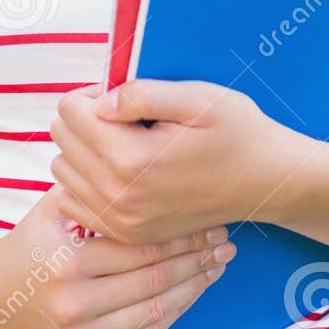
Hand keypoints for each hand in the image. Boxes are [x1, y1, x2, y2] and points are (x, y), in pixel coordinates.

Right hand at [0, 184, 235, 328]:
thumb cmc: (31, 244)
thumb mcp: (53, 208)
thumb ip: (93, 188)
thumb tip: (144, 160)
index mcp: (68, 262)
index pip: (141, 248)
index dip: (181, 236)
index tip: (208, 223)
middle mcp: (75, 304)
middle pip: (155, 280)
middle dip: (197, 260)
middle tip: (226, 243)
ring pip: (155, 312)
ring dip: (193, 288)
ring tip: (216, 267)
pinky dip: (173, 314)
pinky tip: (191, 293)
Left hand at [48, 78, 285, 244]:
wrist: (266, 181)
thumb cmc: (237, 132)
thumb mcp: (198, 97)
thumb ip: (141, 94)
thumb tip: (99, 103)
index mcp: (130, 159)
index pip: (70, 112)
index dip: (92, 93)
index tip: (120, 96)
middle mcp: (118, 197)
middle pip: (61, 140)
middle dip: (84, 120)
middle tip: (123, 117)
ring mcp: (121, 221)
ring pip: (63, 171)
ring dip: (82, 151)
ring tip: (122, 143)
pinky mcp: (127, 235)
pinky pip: (74, 204)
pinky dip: (86, 182)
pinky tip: (117, 171)